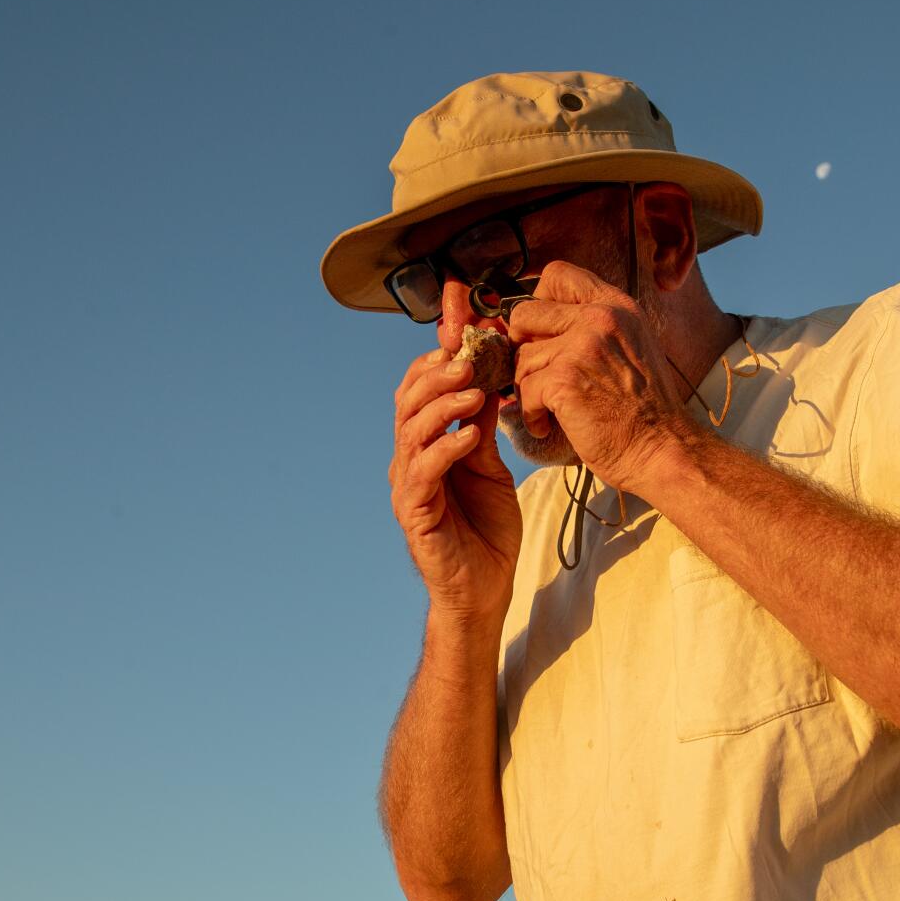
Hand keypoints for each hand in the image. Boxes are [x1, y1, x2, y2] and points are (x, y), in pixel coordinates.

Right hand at [388, 283, 522, 623]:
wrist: (485, 590)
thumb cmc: (487, 530)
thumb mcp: (492, 465)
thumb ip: (483, 425)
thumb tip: (490, 376)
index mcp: (426, 442)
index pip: (423, 385)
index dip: (438, 347)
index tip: (462, 310)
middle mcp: (409, 458)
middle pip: (408, 399)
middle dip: (438, 370)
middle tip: (470, 353)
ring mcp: (408, 485)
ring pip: (410, 430)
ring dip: (442, 405)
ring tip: (474, 390)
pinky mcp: (414, 514)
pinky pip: (422, 473)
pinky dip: (445, 449)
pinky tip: (470, 436)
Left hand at [505, 260, 696, 494]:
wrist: (662, 449)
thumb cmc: (644, 410)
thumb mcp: (630, 347)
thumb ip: (593, 328)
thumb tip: (540, 325)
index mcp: (616, 305)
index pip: (557, 274)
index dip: (536, 300)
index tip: (538, 331)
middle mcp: (599, 317)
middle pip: (524, 312)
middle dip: (520, 346)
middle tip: (534, 373)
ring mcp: (582, 346)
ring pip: (521, 357)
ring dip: (526, 388)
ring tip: (548, 408)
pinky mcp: (565, 379)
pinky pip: (524, 390)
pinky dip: (530, 415)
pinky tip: (547, 426)